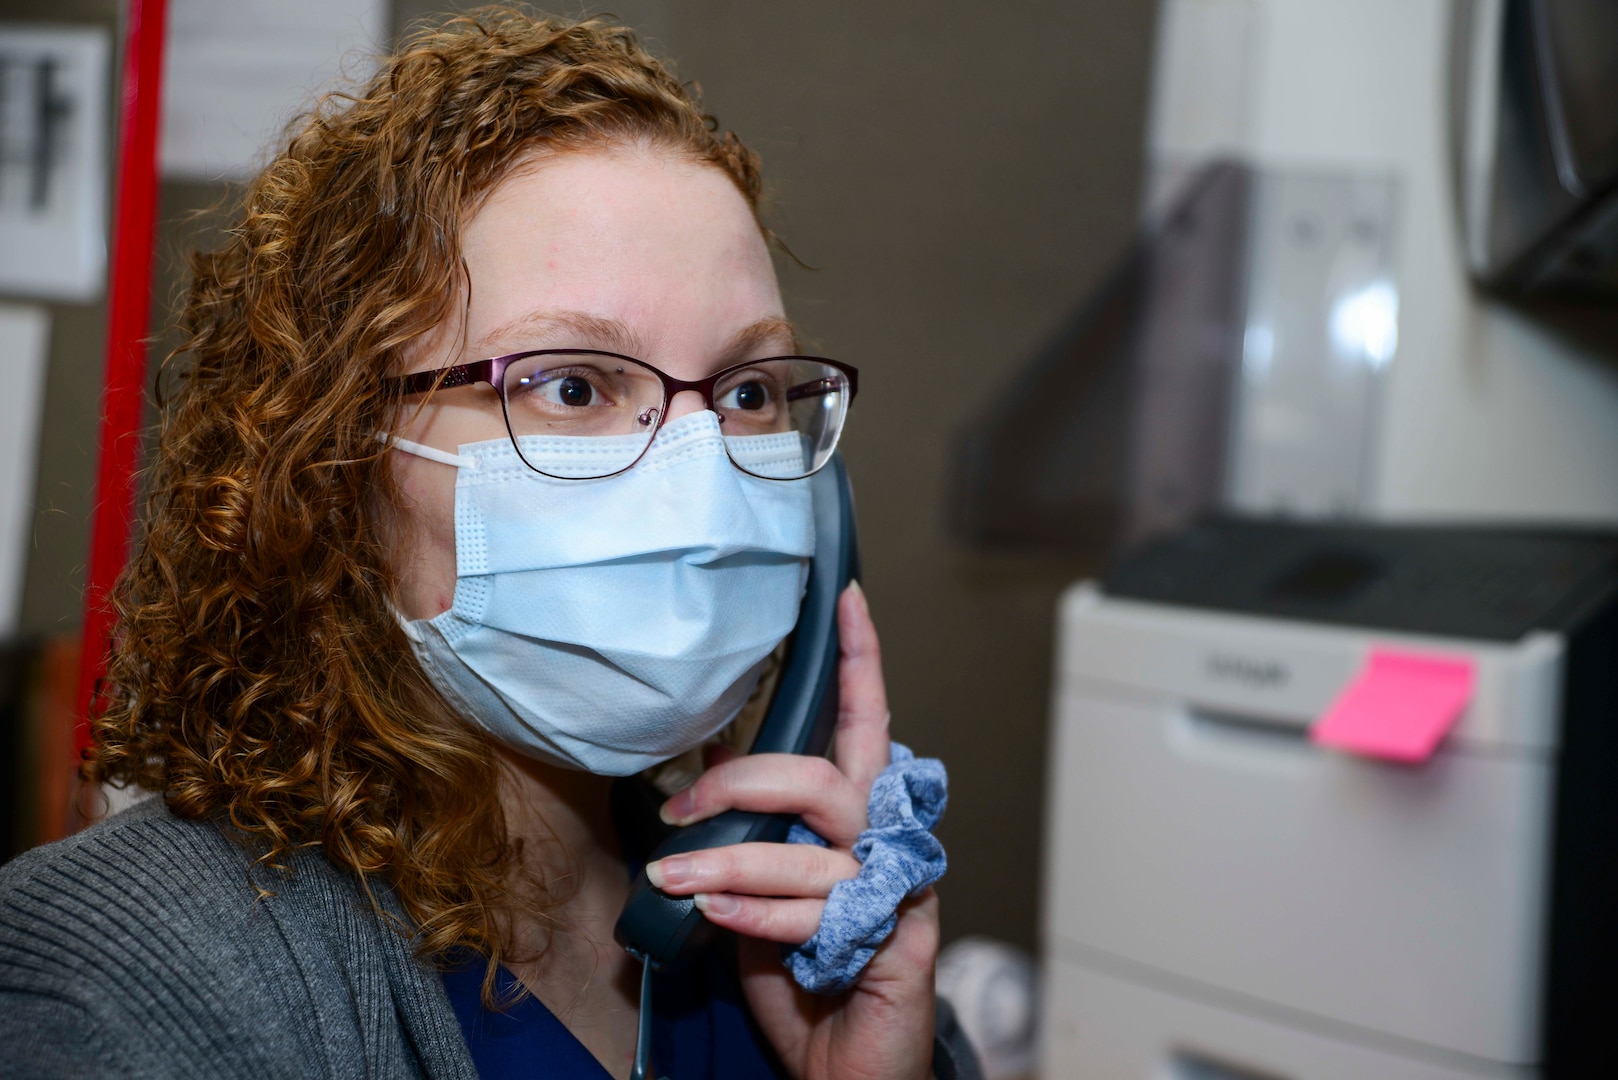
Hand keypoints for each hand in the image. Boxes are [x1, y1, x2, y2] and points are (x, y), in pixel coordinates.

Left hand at [647, 583, 938, 1079]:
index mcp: (859, 820)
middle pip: (823, 777)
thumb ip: (752, 829)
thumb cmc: (807, 981)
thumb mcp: (762, 891)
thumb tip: (709, 763)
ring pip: (807, 849)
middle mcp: (887, 844)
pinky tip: (712, 916)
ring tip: (672, 878)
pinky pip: (815, 913)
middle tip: (680, 808)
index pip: (862, 726)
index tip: (842, 597)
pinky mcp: (897, 944)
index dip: (859, 661)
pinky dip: (754, 914)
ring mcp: (897, 893)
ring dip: (726, 861)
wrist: (844, 1074)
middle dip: (742, 783)